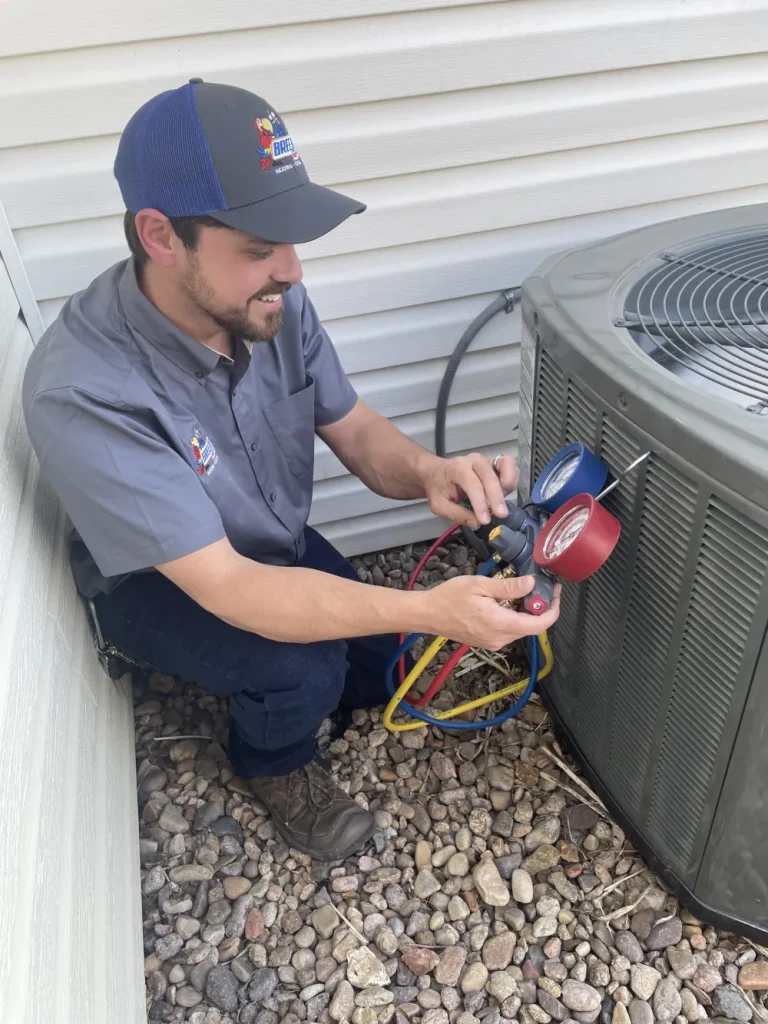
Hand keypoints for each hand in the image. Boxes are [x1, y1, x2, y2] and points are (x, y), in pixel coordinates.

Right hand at [418, 573, 560, 648]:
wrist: (428, 614)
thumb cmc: (450, 597)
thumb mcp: (480, 585)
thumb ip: (508, 587)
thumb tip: (532, 584)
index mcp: (501, 623)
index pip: (539, 625)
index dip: (553, 610)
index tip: (555, 593)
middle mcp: (500, 638)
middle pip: (532, 627)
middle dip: (540, 608)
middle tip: (540, 586)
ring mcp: (493, 642)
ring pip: (520, 629)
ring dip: (526, 612)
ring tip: (521, 591)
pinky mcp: (487, 642)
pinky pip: (508, 631)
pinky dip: (513, 617)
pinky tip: (506, 602)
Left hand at [421, 452, 518, 529]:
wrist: (438, 473)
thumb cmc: (438, 488)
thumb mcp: (439, 504)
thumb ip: (457, 514)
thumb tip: (477, 524)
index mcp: (457, 468)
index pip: (472, 484)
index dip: (480, 503)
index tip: (485, 520)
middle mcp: (475, 460)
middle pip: (490, 477)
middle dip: (497, 497)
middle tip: (500, 515)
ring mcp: (487, 460)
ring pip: (506, 465)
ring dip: (508, 485)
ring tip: (501, 502)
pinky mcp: (496, 463)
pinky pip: (511, 468)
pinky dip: (512, 481)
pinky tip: (503, 495)